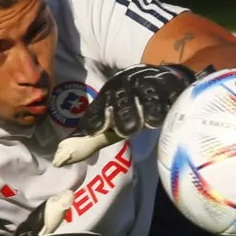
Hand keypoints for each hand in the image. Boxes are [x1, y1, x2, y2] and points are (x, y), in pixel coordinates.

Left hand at [53, 64, 204, 166]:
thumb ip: (95, 135)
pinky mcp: (171, 83)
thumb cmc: (133, 102)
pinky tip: (172, 109)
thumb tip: (63, 158)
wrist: (161, 77)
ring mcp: (151, 82)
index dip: (98, 117)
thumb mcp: (113, 113)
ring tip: (153, 121)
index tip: (93, 131)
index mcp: (111, 91)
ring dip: (150, 107)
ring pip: (149, 94)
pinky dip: (172, 100)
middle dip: (125, 112)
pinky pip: (172, 91)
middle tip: (128, 129)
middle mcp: (129, 84)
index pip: (101, 105)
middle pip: (125, 98)